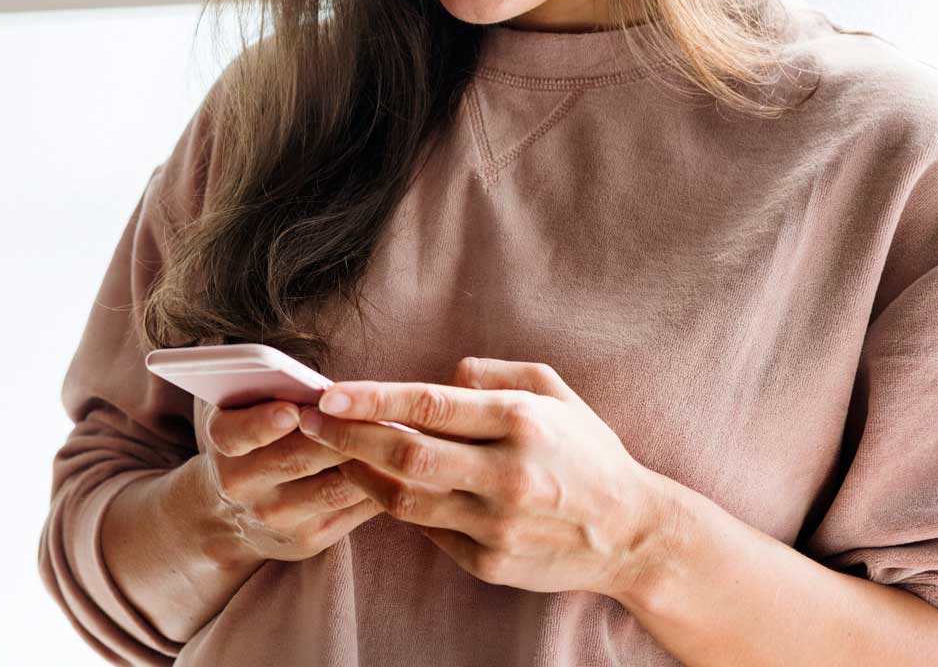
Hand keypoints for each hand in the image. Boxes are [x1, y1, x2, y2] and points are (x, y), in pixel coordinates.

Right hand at [189, 398, 385, 565]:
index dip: (263, 423)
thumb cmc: (252, 441)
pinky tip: (399, 466)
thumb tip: (327, 385)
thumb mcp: (242, 412)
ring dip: (370, 461)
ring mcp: (276, 517)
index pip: (237, 433)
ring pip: (334, 487)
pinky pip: (352, 509)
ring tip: (401, 435)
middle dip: (341, 434)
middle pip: (298, 458)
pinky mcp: (307, 539)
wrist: (231, 516)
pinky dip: (380, 486)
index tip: (292, 410)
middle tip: (377, 410)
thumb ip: (268, 391)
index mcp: (224, 444)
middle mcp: (243, 485)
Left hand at [295, 357, 670, 598]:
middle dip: (347, 435)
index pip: (430, 405)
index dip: (372, 399)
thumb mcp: (555, 392)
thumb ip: (495, 374)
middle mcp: (507, 473)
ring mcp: (496, 524)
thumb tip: (442, 374)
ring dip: (359, 473)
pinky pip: (427, 530)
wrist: (630, 533)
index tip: (328, 394)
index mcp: (522, 422)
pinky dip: (396, 505)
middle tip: (307, 421)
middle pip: (405, 453)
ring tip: (330, 451)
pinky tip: (375, 484)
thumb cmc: (587, 451)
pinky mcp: (489, 563)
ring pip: (405, 498)